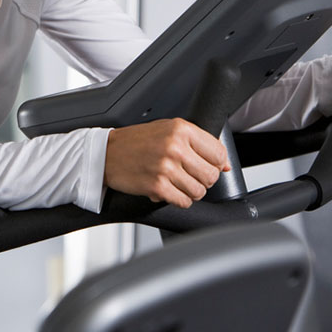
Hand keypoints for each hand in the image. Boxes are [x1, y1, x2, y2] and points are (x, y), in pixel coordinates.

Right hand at [103, 118, 230, 208]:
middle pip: (211, 175)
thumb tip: (226, 164)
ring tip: (175, 182)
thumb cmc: (136, 141)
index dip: (216, 163)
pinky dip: (178, 199)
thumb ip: (197, 143)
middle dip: (203, 179)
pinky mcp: (158, 187)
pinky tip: (167, 189)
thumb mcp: (167, 131)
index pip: (219, 153)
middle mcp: (175, 147)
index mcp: (181, 129)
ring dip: (190, 191)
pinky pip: (184, 202)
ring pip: (199, 191)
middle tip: (188, 175)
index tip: (207, 165)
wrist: (106, 153)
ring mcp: (166, 168)